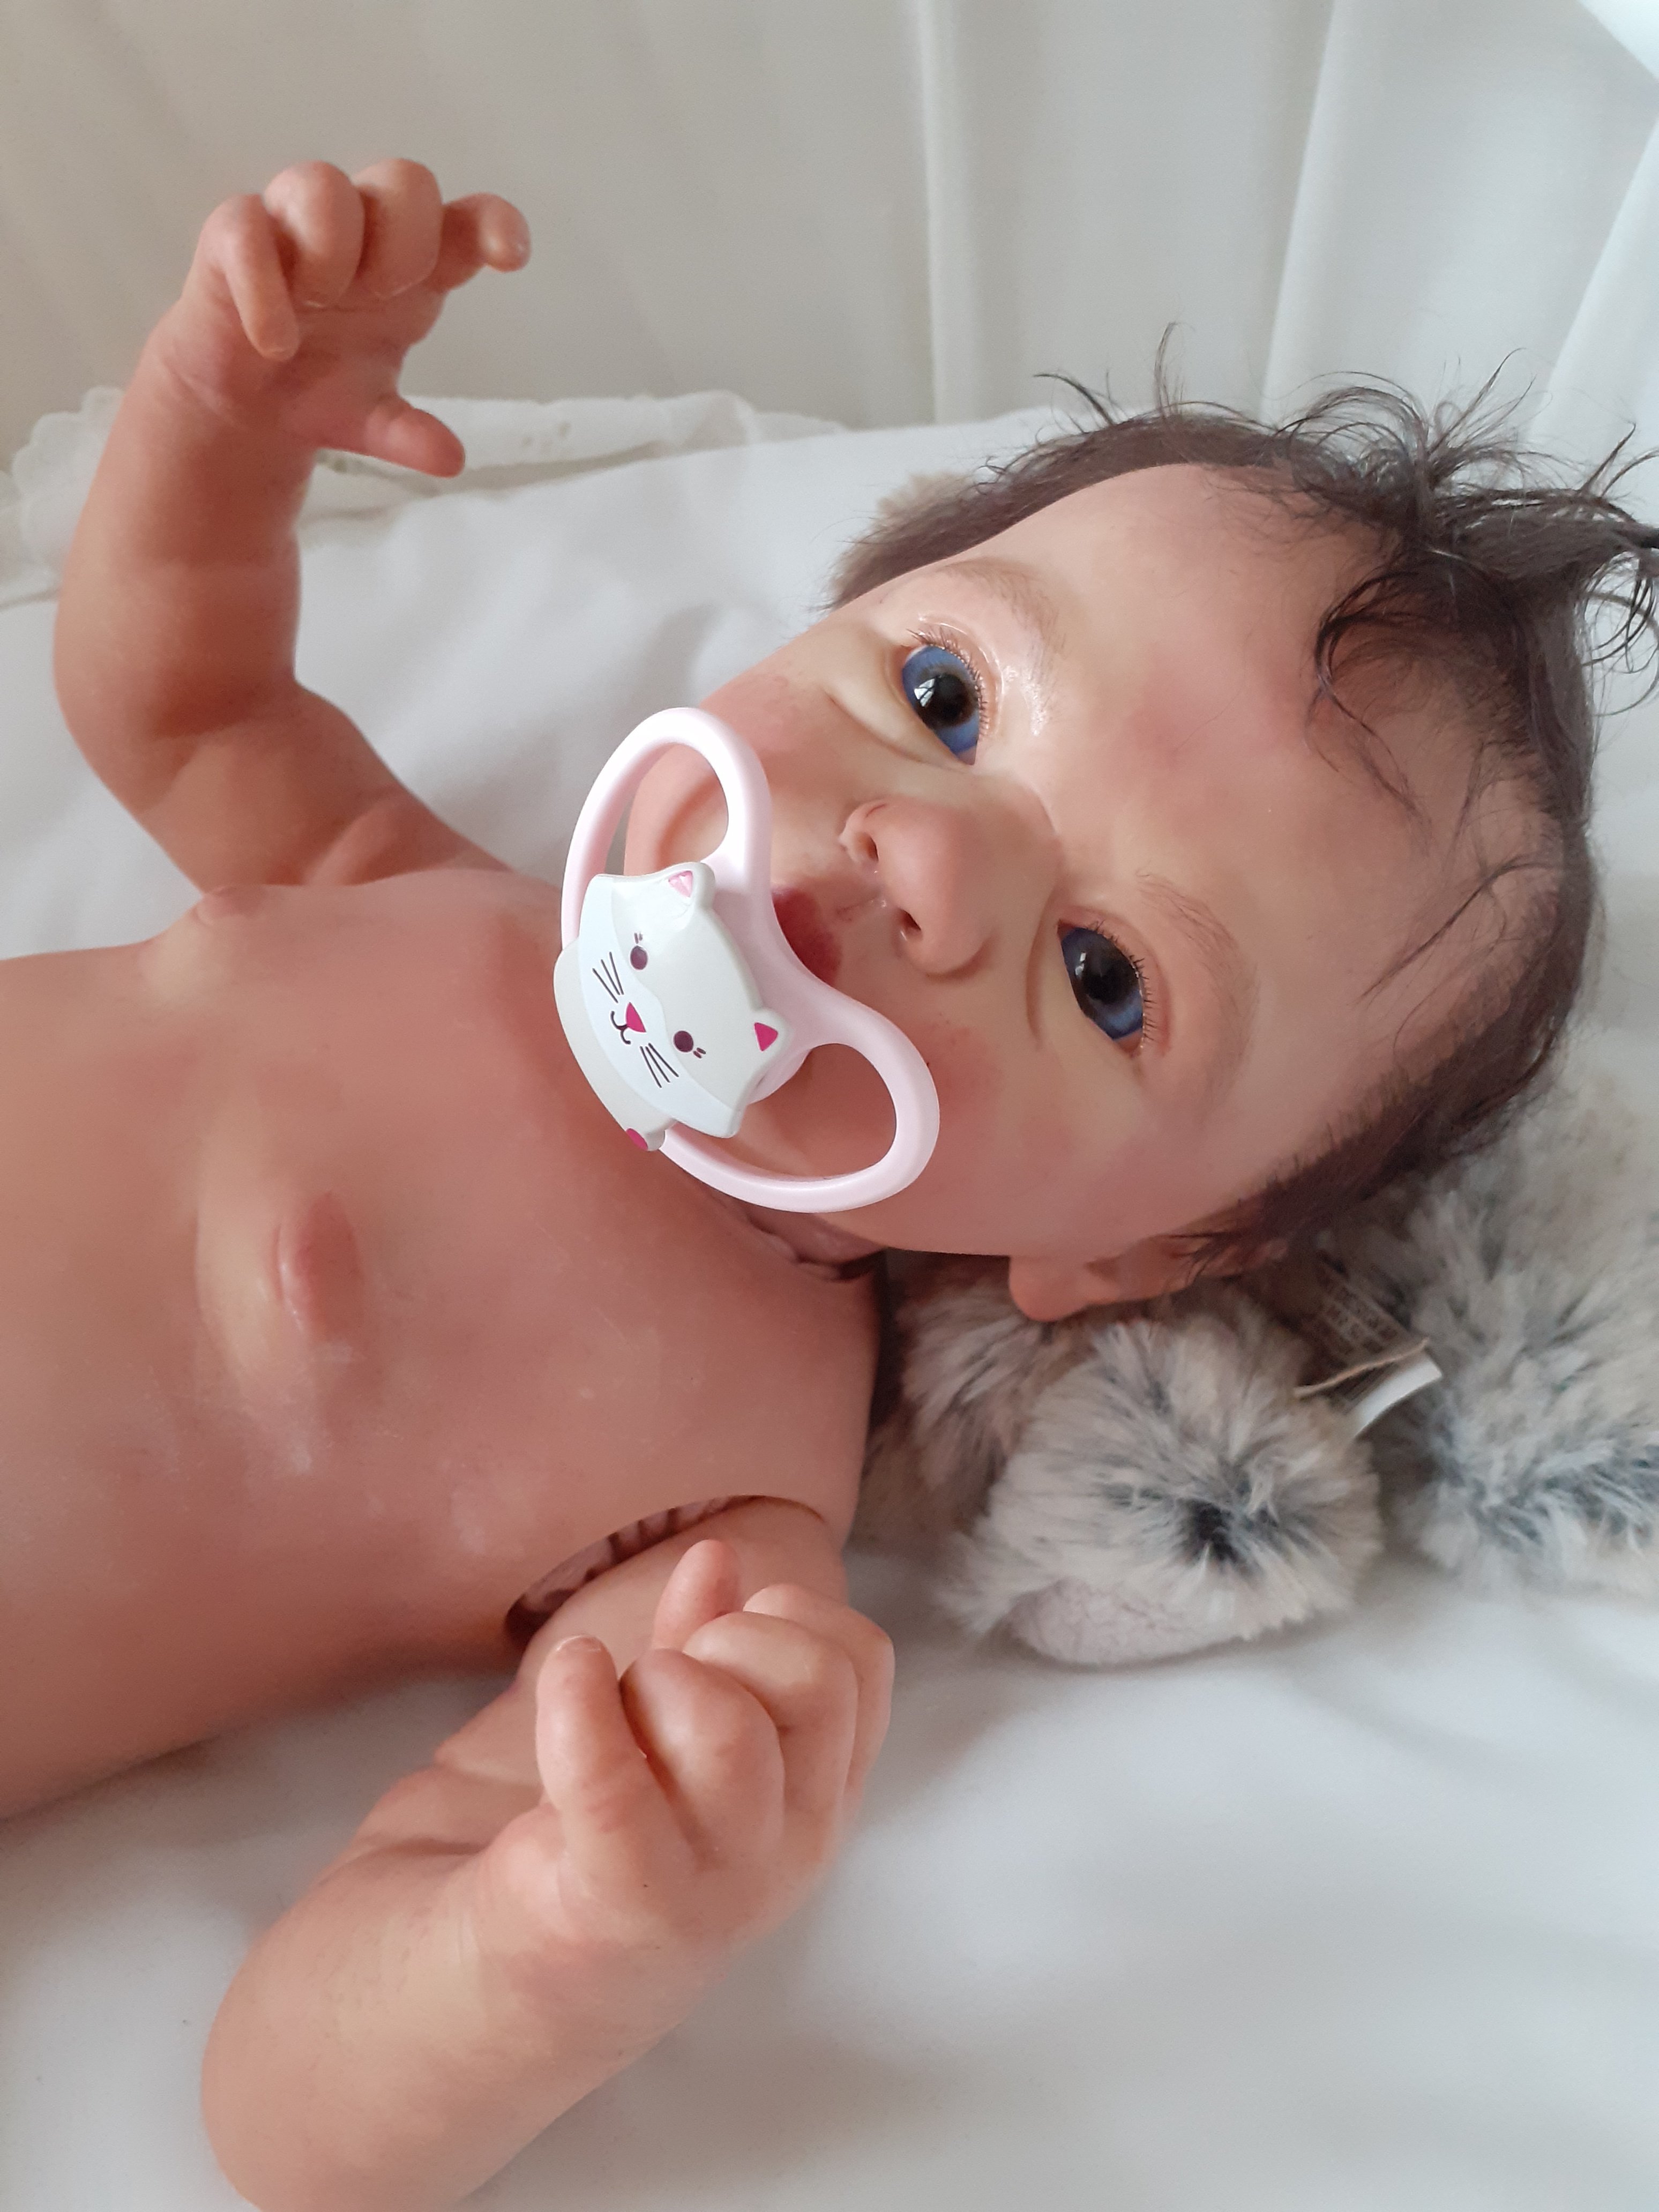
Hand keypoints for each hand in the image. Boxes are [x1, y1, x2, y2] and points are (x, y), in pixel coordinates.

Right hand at [156, 159, 528, 474]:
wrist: (245, 407)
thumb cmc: (323, 387)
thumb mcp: (375, 422)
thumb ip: (409, 434)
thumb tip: (450, 459)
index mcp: (413, 267)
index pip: (466, 221)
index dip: (494, 223)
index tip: (510, 257)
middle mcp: (362, 231)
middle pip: (405, 181)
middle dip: (405, 242)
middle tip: (381, 296)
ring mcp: (296, 224)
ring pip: (322, 182)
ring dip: (331, 249)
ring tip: (319, 306)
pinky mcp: (234, 234)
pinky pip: (246, 227)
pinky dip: (264, 288)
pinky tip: (275, 343)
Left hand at [483, 1541, 893, 1996]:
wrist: (498, 1993)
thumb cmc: (600, 1845)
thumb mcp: (671, 1736)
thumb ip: (702, 1647)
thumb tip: (719, 1555)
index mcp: (816, 1796)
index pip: (862, 1663)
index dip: (792, 1616)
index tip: (724, 1638)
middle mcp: (788, 1844)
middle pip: (813, 1681)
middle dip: (731, 1639)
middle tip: (667, 1675)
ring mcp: (715, 1882)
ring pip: (726, 1727)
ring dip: (654, 1680)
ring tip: (612, 1708)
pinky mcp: (620, 1902)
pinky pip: (610, 1779)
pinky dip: (579, 1699)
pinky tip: (567, 1673)